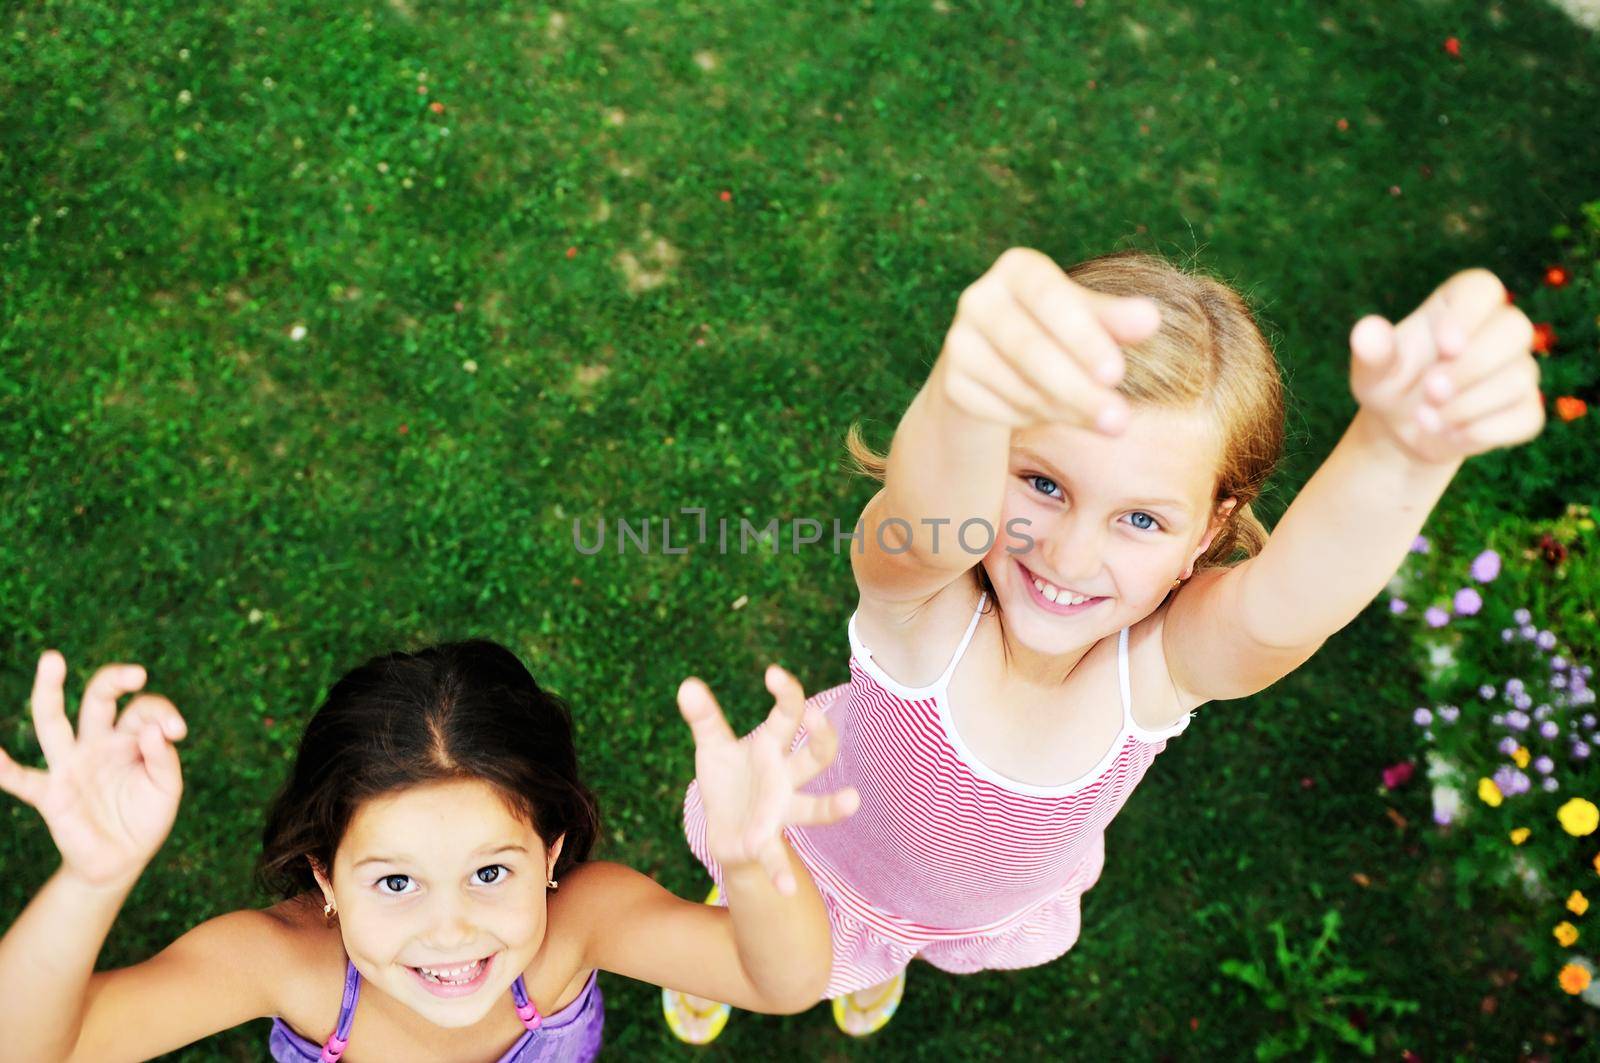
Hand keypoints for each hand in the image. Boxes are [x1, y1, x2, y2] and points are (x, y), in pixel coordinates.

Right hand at [0, 652, 186, 888]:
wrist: (121, 860)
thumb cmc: (146, 817)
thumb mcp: (166, 788)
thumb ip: (163, 760)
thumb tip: (155, 732)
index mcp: (128, 737)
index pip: (143, 709)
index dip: (162, 713)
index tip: (178, 731)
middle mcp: (96, 742)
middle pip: (98, 699)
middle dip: (112, 680)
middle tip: (136, 673)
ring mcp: (70, 765)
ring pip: (53, 723)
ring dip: (50, 692)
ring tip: (53, 659)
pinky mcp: (51, 794)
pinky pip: (22, 778)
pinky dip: (4, 768)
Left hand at [678, 665, 858, 894]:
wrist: (724, 830)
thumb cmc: (728, 780)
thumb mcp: (712, 747)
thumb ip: (704, 718)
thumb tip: (687, 685)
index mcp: (772, 747)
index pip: (789, 713)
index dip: (787, 691)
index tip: (772, 673)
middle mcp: (786, 777)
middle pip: (817, 755)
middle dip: (821, 736)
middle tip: (815, 715)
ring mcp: (781, 810)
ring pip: (814, 808)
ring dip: (833, 806)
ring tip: (852, 800)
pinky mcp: (766, 840)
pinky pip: (777, 856)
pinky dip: (781, 872)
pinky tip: (785, 889)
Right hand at [935, 247, 1161, 433]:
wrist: (995, 364)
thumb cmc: (1055, 331)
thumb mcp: (1088, 320)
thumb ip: (1115, 319)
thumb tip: (1151, 319)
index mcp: (1017, 269)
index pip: (1049, 298)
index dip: (1082, 337)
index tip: (1118, 375)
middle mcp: (979, 298)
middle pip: (1030, 349)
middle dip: (1078, 388)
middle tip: (1120, 421)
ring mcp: (959, 342)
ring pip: (1017, 384)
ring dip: (1066, 409)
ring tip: (1104, 421)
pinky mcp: (952, 383)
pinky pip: (1000, 409)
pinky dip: (1036, 418)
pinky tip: (1058, 414)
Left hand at [1349, 269, 1544, 464]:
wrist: (1402, 430)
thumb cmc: (1390, 385)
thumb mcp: (1372, 372)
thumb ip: (1372, 351)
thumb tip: (1368, 331)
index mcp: (1458, 305)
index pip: (1482, 289)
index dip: (1468, 314)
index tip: (1444, 345)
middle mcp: (1496, 330)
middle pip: (1515, 329)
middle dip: (1471, 366)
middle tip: (1430, 391)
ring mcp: (1517, 369)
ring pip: (1518, 378)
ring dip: (1466, 406)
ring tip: (1424, 418)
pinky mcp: (1525, 409)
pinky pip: (1526, 418)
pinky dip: (1481, 433)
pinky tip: (1450, 434)